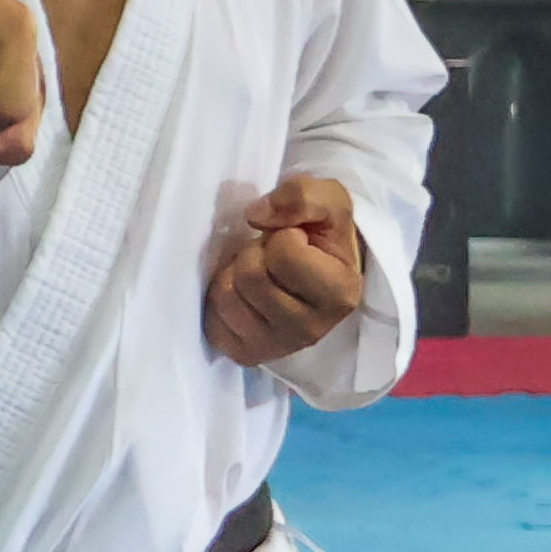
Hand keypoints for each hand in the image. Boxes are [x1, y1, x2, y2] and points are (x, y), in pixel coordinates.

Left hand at [205, 175, 366, 366]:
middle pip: (248, 275)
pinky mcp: (245, 354)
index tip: (298, 242)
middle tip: (273, 257)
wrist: (318, 272)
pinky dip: (221, 298)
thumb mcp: (329, 202)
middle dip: (255, 253)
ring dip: (235, 273)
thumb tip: (255, 215)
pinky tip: (245, 296)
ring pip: (225, 294)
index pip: (283, 253)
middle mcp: (310, 330)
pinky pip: (211, 318)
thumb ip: (302, 197)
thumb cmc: (322, 236)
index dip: (283, 236)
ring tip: (261, 274)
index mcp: (339, 295)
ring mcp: (276, 347)